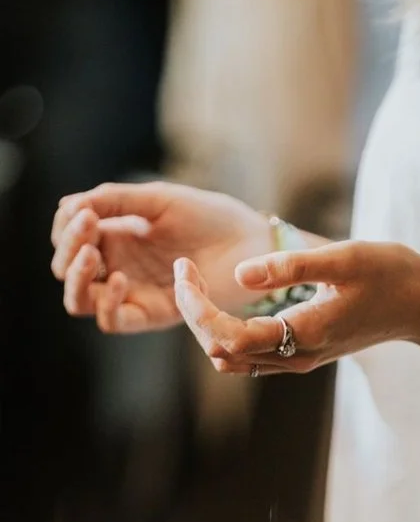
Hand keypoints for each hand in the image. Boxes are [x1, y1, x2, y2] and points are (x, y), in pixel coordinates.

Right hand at [51, 181, 270, 332]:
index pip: (69, 239)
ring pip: (81, 300)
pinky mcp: (154, 314)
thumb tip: (67, 206)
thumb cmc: (210, 217)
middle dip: (67, 247)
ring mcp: (134, 292)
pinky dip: (107, 303)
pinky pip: (114, 322)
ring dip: (76, 278)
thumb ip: (114, 200)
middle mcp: (119, 266)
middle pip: (67, 270)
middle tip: (86, 225)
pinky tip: (120, 277)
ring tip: (90, 254)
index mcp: (117, 235)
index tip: (83, 211)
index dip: (65, 227)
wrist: (251, 242)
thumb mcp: (158, 200)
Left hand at [173, 241, 419, 375]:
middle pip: (223, 351)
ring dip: (208, 324)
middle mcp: (296, 355)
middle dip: (194, 314)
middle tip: (185, 270)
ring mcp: (300, 357)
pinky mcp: (304, 350)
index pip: (229, 336)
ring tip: (197, 284)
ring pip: (234, 357)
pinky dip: (227, 329)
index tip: (185, 270)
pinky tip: (225, 297)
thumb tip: (239, 275)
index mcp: (303, 333)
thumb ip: (291, 267)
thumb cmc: (389, 275)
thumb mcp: (343, 259)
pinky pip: (251, 352)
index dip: (197, 308)